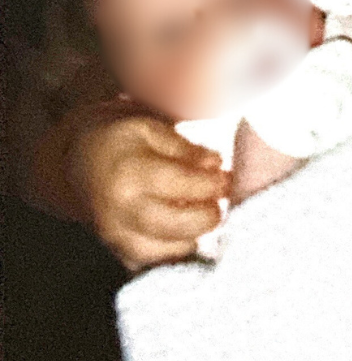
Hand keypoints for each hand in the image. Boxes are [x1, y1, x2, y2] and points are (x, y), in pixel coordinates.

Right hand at [69, 114, 229, 270]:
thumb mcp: (151, 129)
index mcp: (130, 173)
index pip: (180, 185)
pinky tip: (191, 238)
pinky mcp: (119, 254)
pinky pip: (153, 266)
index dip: (211, 184)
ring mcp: (117, 238)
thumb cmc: (122, 142)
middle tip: (220, 204)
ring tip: (206, 217)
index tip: (228, 179)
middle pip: (172, 226)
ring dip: (193, 238)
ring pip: (164, 253)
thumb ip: (186, 149)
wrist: (79, 165)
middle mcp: (120, 211)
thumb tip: (216, 165)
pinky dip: (176, 257)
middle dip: (206, 217)